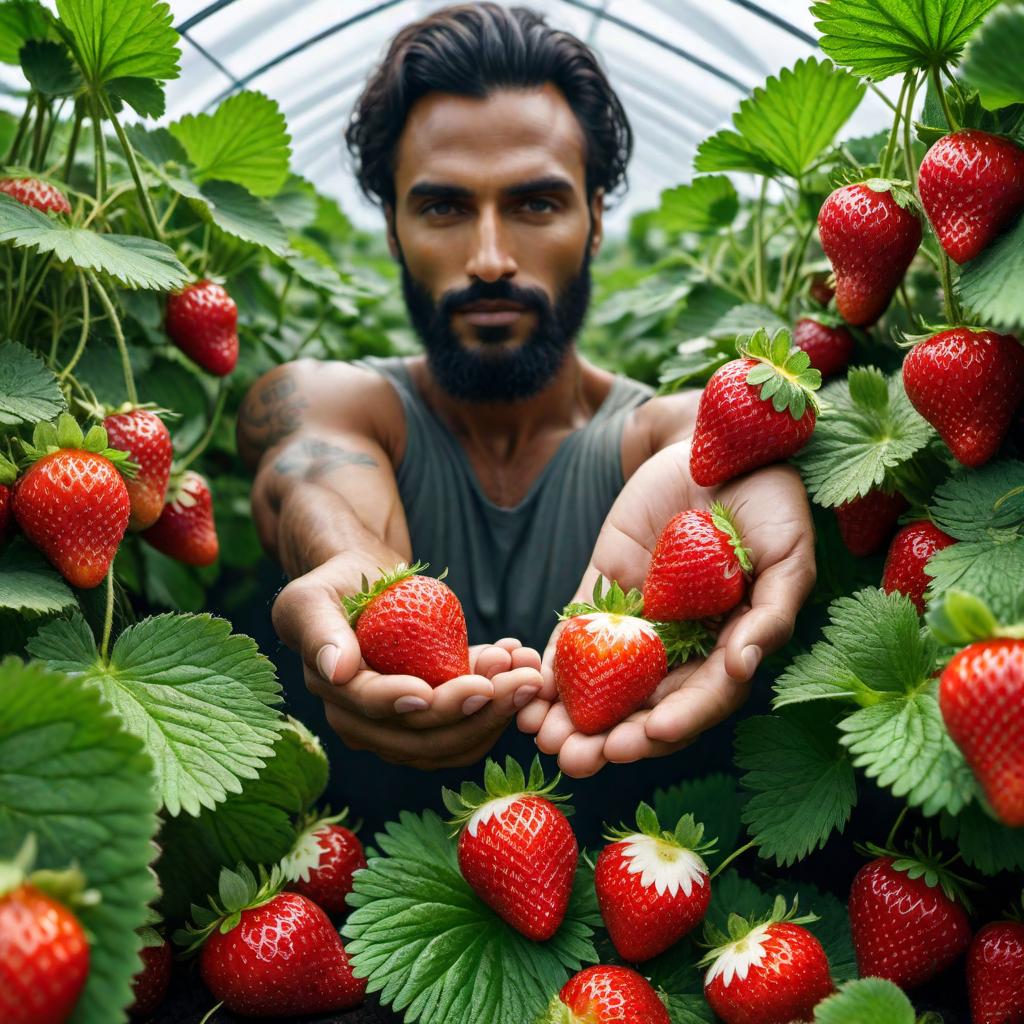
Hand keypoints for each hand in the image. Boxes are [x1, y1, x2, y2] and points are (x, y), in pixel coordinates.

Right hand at [272, 554, 543, 769]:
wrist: (367, 584)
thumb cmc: (338, 582)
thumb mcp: (312, 597)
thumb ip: (319, 631)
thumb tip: (338, 670)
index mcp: (335, 694)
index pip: (374, 707)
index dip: (414, 702)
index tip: (457, 688)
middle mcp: (365, 723)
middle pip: (423, 737)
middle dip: (477, 713)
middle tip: (522, 681)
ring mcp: (402, 726)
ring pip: (454, 740)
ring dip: (498, 713)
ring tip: (530, 674)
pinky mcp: (435, 717)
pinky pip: (471, 724)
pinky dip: (502, 704)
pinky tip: (523, 666)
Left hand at [517, 442, 814, 776]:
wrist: (721, 442)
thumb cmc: (770, 500)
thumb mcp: (787, 554)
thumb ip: (770, 612)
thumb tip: (743, 667)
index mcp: (729, 644)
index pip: (699, 700)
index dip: (674, 722)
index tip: (644, 738)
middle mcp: (682, 642)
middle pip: (643, 703)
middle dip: (610, 736)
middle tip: (575, 759)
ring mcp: (641, 617)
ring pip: (605, 679)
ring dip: (573, 712)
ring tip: (541, 734)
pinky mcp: (605, 586)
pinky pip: (578, 629)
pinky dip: (556, 659)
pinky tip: (533, 682)